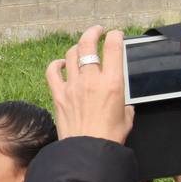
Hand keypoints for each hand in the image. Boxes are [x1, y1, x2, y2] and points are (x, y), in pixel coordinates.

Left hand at [46, 26, 133, 143]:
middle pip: (88, 44)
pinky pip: (52, 71)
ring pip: (71, 54)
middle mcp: (91, 80)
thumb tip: (123, 104)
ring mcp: (72, 85)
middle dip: (93, 32)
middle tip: (97, 31)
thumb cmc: (109, 137)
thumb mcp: (127, 117)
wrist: (87, 150)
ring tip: (82, 47)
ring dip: (77, 47)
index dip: (116, 36)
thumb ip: (125, 104)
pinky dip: (56, 64)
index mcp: (113, 83)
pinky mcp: (58, 94)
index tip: (116, 35)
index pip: (114, 48)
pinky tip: (61, 63)